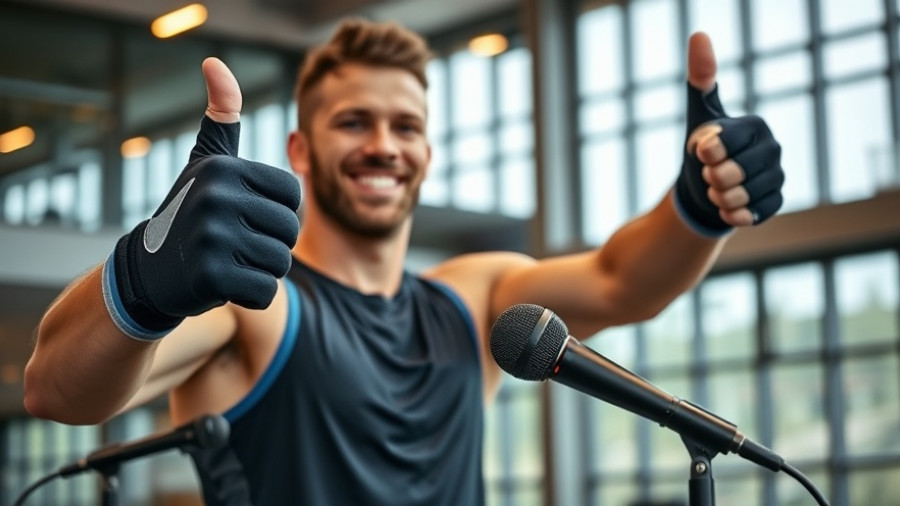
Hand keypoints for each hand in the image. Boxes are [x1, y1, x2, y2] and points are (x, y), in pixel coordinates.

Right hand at [102, 58, 301, 339]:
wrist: (149, 271)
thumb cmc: (190, 212)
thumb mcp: (205, 162)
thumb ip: (221, 118)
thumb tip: (215, 64)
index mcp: (224, 169)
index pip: (293, 196)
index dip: (278, 213)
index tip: (246, 216)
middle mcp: (216, 197)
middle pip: (290, 231)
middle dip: (271, 245)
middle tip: (236, 245)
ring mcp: (211, 236)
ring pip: (279, 262)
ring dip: (261, 270)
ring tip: (229, 262)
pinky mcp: (210, 276)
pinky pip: (264, 291)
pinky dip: (251, 294)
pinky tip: (224, 285)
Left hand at [674, 32, 783, 235]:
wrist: (709, 185)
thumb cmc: (704, 145)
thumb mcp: (698, 111)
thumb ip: (700, 77)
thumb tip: (699, 35)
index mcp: (755, 126)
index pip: (721, 146)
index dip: (705, 155)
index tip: (703, 152)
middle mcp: (773, 149)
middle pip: (730, 175)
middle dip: (710, 178)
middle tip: (709, 173)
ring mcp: (777, 176)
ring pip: (741, 197)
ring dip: (719, 198)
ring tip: (716, 189)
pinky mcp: (776, 202)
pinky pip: (753, 215)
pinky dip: (734, 216)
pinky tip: (727, 208)